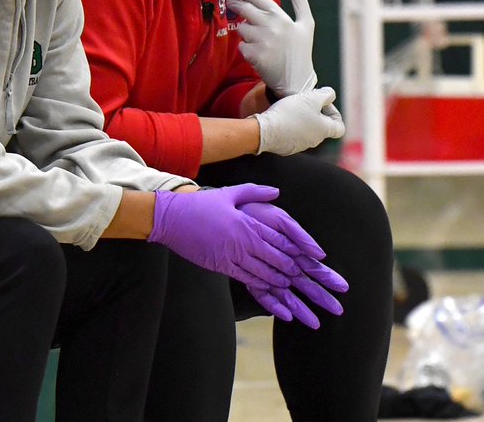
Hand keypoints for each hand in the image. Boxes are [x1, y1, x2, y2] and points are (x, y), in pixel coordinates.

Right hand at [148, 185, 306, 312]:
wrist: (171, 218)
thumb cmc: (200, 204)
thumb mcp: (228, 193)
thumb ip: (255, 192)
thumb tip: (276, 192)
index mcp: (247, 223)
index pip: (280, 239)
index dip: (298, 249)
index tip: (312, 257)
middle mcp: (243, 242)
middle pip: (276, 259)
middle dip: (293, 269)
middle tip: (305, 276)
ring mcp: (232, 256)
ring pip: (263, 273)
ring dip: (279, 280)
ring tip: (290, 284)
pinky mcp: (221, 266)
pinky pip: (246, 279)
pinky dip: (261, 286)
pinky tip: (270, 290)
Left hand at [225, 0, 316, 94]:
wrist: (297, 81)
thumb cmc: (301, 51)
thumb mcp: (306, 24)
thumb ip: (300, 1)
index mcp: (282, 17)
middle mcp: (272, 27)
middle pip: (245, 9)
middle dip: (235, 5)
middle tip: (231, 5)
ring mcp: (263, 41)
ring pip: (241, 28)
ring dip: (245, 32)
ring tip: (258, 40)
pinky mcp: (255, 55)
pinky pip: (241, 45)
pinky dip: (246, 48)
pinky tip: (257, 53)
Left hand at [238, 202, 348, 328]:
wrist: (231, 212)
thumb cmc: (258, 214)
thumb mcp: (281, 220)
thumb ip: (300, 236)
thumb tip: (321, 254)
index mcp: (292, 249)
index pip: (315, 267)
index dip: (328, 277)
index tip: (344, 287)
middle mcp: (282, 264)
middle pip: (305, 284)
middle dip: (321, 297)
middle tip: (338, 310)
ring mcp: (267, 272)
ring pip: (287, 295)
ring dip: (302, 309)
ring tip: (316, 324)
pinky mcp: (250, 276)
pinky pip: (263, 295)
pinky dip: (274, 306)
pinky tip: (286, 316)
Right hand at [252, 87, 344, 154]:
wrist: (265, 130)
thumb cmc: (290, 114)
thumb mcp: (311, 97)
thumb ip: (326, 95)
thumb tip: (330, 95)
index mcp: (324, 130)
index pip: (340, 127)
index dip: (334, 113)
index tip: (322, 104)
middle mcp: (315, 141)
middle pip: (321, 127)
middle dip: (315, 113)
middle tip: (304, 102)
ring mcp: (300, 146)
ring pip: (306, 131)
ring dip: (302, 119)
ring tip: (290, 108)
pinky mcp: (286, 147)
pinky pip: (292, 136)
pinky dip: (289, 127)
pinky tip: (281, 117)